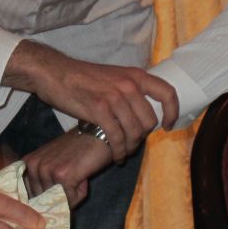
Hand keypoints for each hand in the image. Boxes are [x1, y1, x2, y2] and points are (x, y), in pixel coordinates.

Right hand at [2, 41, 178, 161]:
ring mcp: (114, 97)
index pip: (167, 93)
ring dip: (131, 147)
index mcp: (135, 75)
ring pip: (135, 132)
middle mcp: (128, 85)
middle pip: (149, 120)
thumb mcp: (113, 75)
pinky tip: (115, 155)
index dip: (172, 112)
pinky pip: (117, 138)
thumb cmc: (83, 77)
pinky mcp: (99, 110)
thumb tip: (143, 109)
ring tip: (123, 152)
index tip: (168, 125)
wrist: (56, 73)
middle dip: (143, 136)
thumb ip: (130, 89)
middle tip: (133, 142)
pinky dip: (119, 151)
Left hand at [23, 128, 112, 206]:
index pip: (29, 194)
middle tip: (72, 179)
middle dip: (59, 196)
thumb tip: (42, 208)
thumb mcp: (53, 160)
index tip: (57, 191)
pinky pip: (69, 200)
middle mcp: (33, 166)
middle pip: (43, 200)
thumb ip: (43, 179)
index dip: (44, 197)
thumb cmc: (78, 148)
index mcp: (28, 162)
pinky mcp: (62, 176)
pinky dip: (79, 194)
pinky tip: (83, 177)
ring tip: (78, 176)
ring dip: (71, 195)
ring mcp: (46, 171)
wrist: (97, 133)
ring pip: (57, 200)